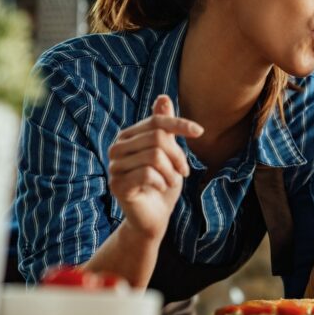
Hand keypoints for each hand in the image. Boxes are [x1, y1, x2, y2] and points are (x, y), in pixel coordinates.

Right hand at [107, 95, 202, 240]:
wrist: (153, 217)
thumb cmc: (162, 182)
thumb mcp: (168, 153)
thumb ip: (164, 127)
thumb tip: (162, 96)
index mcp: (128, 136)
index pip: (156, 121)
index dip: (179, 124)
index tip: (199, 132)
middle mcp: (117, 148)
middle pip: (157, 138)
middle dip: (178, 155)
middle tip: (183, 171)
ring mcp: (114, 167)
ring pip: (154, 156)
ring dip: (171, 172)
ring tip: (172, 181)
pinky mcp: (117, 185)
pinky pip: (147, 174)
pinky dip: (162, 182)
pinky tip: (161, 188)